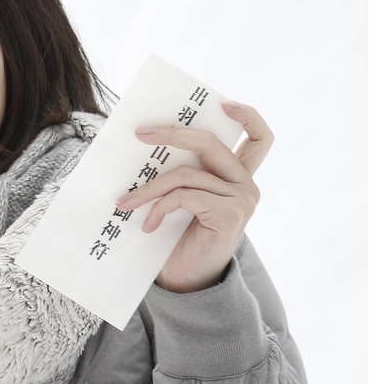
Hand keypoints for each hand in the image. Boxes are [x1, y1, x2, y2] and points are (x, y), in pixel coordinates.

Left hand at [114, 99, 272, 293]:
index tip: (223, 102)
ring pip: (186, 173)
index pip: (260, 137)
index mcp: (238, 175)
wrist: (186, 281)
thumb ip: (180, 171)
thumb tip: (145, 138)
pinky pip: (185, 196)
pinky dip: (159, 207)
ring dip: (148, 187)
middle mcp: (245, 184)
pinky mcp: (230, 215)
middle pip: (211, 142)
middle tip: (139, 134)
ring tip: (124, 203)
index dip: (247, 115)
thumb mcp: (181, 197)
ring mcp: (241, 199)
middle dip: (172, 133)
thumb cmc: (178, 237)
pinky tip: (146, 225)